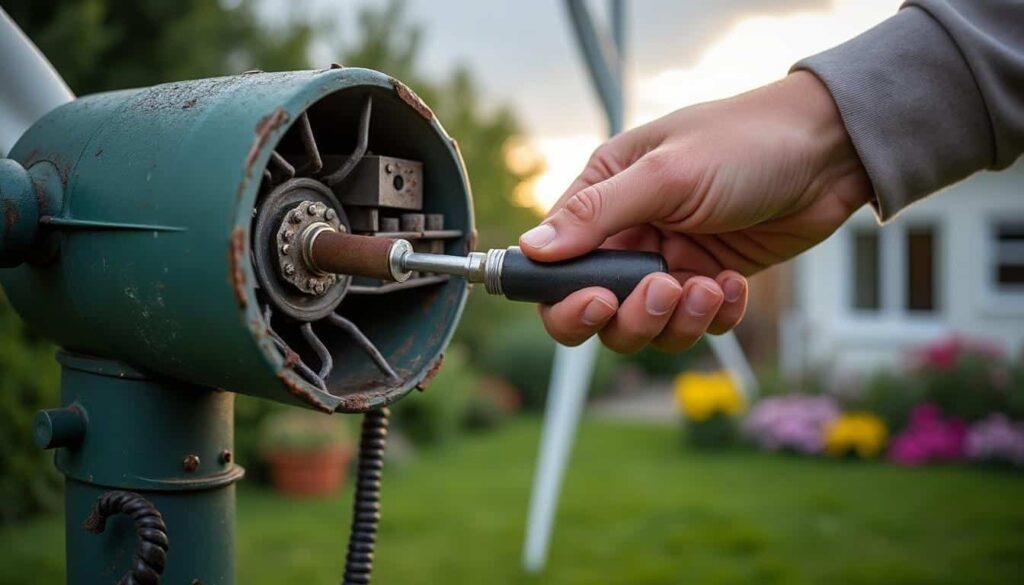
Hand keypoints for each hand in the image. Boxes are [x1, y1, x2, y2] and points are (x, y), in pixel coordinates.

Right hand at [520, 71, 871, 351]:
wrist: (829, 152)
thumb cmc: (746, 141)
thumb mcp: (666, 173)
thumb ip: (596, 214)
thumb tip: (532, 249)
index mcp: (604, 195)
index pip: (556, 264)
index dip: (566, 297)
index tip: (597, 302)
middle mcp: (630, 234)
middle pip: (598, 312)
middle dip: (629, 316)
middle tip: (664, 292)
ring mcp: (669, 260)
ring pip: (646, 328)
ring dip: (676, 320)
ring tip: (709, 286)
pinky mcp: (707, 281)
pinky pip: (694, 325)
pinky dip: (714, 316)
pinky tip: (734, 284)